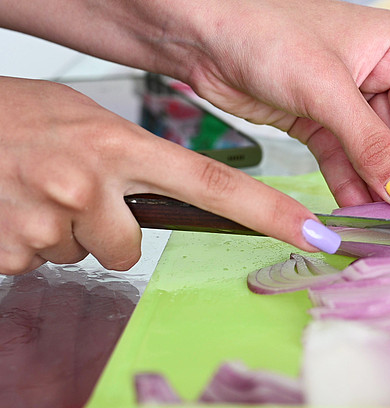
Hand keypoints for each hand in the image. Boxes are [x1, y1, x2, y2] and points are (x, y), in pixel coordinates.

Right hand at [0, 76, 324, 274]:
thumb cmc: (14, 117)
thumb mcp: (86, 121)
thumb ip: (131, 160)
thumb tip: (158, 199)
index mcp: (120, 147)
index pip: (215, 186)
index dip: (271, 215)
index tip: (314, 233)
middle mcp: (89, 184)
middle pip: (131, 245)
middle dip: (108, 231)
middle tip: (71, 193)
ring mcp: (50, 218)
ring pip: (86, 256)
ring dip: (66, 234)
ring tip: (35, 192)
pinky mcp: (13, 249)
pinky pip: (41, 263)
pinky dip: (29, 243)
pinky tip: (11, 207)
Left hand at [178, 0, 389, 210]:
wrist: (199, 32)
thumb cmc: (260, 28)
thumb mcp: (326, 89)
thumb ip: (371, 144)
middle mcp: (376, 74)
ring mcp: (346, 100)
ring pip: (373, 156)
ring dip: (378, 191)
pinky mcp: (318, 120)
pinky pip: (344, 160)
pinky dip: (349, 186)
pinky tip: (358, 211)